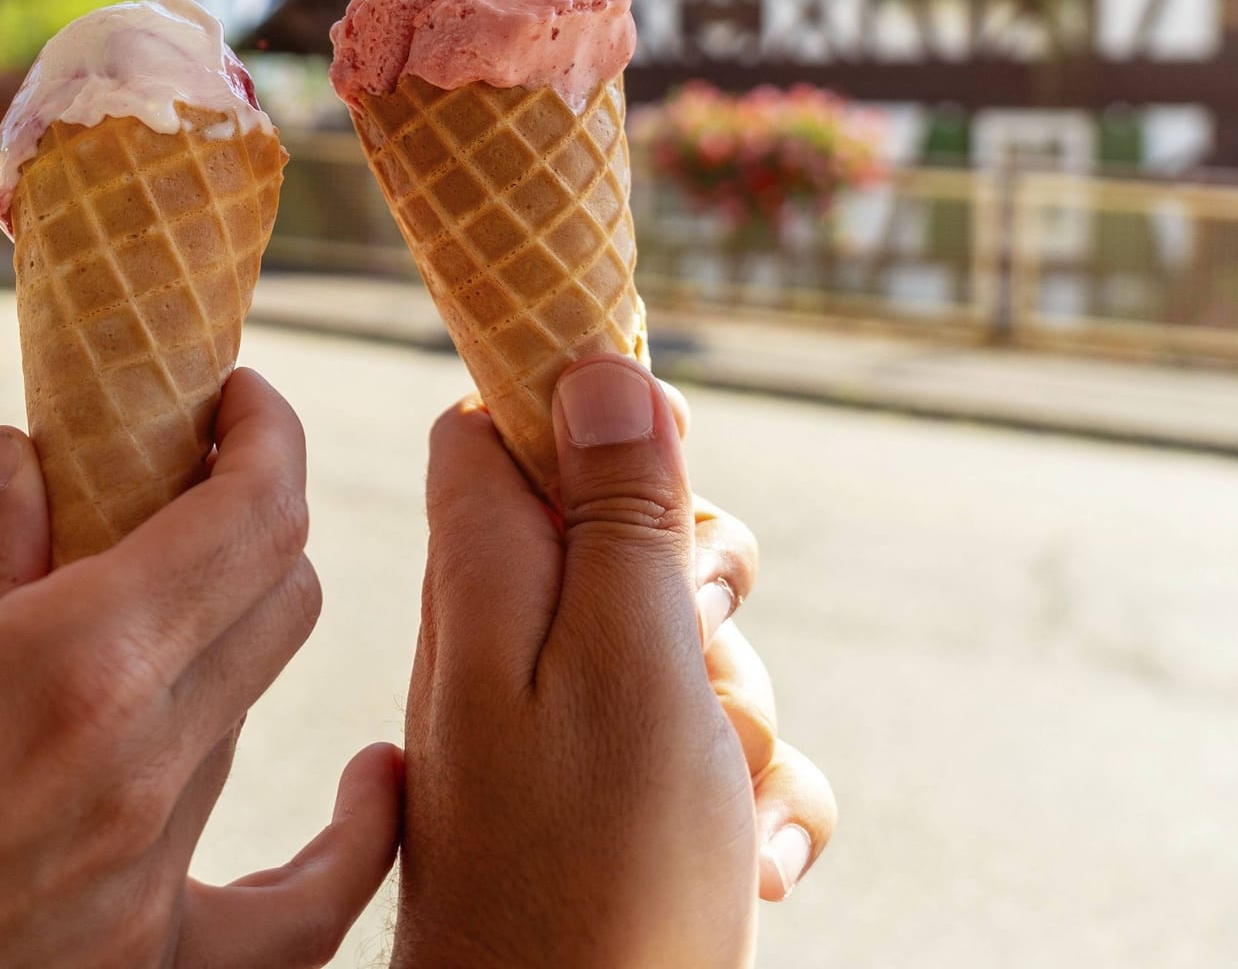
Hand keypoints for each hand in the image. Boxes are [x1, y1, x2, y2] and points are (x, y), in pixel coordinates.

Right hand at [0, 369, 401, 968]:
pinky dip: (346, 838)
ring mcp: (149, 890)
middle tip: (179, 474)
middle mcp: (141, 782)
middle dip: (250, 511)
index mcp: (68, 675)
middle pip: (276, 599)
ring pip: (253, 709)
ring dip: (228, 628)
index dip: (267, 437)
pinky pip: (298, 915)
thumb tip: (30, 463)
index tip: (237, 398)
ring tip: (161, 586)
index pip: (249, 520)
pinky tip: (368, 781)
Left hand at [398, 355, 835, 966]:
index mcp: (487, 588)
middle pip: (613, 531)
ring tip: (721, 791)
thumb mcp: (633, 663)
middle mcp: (505, 649)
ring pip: (678, 644)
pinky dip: (746, 794)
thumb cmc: (603, 872)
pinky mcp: (606, 805)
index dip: (579, 407)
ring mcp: (557, 732)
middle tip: (702, 639)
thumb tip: (598, 364)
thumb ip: (619, 515)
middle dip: (700, 581)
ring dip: (738, 708)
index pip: (489, 428)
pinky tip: (749, 857)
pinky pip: (699, 750)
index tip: (668, 454)